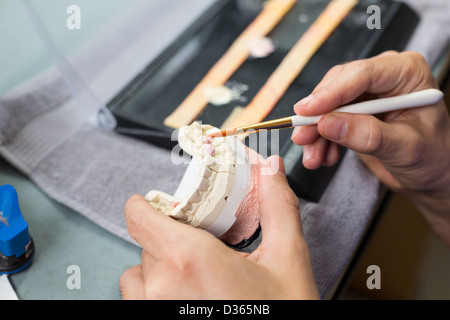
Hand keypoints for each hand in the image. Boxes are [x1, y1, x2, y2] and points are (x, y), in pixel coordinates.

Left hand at [119, 156, 318, 299]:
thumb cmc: (283, 316)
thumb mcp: (288, 260)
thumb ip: (277, 207)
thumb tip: (270, 170)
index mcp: (190, 262)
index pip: (139, 217)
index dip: (144, 205)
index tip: (152, 203)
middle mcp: (161, 290)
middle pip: (147, 244)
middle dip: (171, 240)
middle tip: (201, 249)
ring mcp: (153, 313)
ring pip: (136, 276)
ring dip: (158, 270)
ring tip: (193, 279)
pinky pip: (138, 302)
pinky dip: (155, 294)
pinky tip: (188, 298)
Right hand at [291, 51, 449, 244]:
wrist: (430, 174)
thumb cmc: (433, 157)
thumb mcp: (404, 148)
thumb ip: (368, 135)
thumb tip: (328, 124)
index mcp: (406, 73)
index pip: (363, 74)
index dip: (331, 93)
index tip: (307, 111)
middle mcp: (384, 77)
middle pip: (338, 87)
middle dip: (317, 116)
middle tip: (302, 138)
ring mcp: (367, 93)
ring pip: (327, 105)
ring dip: (315, 132)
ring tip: (313, 158)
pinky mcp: (354, 110)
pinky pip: (327, 120)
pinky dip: (321, 139)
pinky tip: (324, 156)